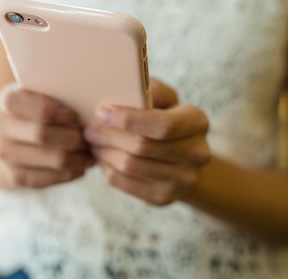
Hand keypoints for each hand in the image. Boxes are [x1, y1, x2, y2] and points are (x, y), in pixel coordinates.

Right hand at [0, 84, 93, 188]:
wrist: (6, 145)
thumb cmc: (33, 114)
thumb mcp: (36, 96)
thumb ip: (54, 94)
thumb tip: (88, 104)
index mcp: (6, 100)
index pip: (22, 103)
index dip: (50, 110)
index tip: (73, 115)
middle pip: (42, 134)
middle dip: (73, 136)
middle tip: (90, 136)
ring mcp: (4, 155)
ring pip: (53, 159)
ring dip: (79, 156)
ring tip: (91, 151)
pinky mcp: (15, 177)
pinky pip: (52, 177)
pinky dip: (73, 171)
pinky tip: (81, 165)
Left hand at [84, 79, 210, 205]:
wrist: (181, 155)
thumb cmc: (163, 115)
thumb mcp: (161, 97)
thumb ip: (146, 90)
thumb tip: (116, 95)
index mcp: (197, 121)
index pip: (162, 125)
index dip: (129, 119)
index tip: (102, 111)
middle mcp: (197, 153)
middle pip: (143, 147)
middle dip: (110, 136)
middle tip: (90, 129)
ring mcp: (183, 179)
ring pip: (131, 166)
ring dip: (105, 152)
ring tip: (93, 142)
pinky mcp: (164, 197)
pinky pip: (124, 183)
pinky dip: (107, 168)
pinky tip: (102, 157)